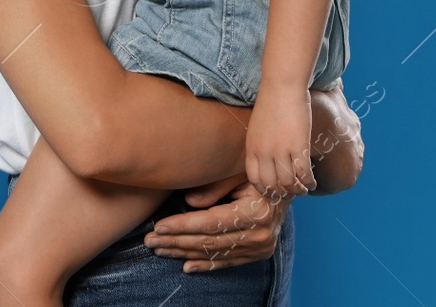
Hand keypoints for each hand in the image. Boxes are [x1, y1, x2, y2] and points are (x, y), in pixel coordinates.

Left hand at [146, 174, 288, 272]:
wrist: (286, 185)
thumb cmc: (258, 171)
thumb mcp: (238, 170)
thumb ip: (214, 186)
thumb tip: (188, 202)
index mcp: (255, 212)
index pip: (211, 223)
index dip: (183, 226)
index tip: (158, 226)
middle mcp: (260, 234)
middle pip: (209, 241)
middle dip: (176, 241)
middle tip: (149, 240)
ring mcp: (261, 247)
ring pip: (215, 253)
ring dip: (184, 253)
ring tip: (160, 249)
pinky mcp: (258, 253)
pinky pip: (228, 261)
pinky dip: (206, 264)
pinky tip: (186, 265)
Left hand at [245, 87, 315, 199]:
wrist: (282, 86)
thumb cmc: (271, 103)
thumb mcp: (257, 127)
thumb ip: (259, 145)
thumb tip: (266, 161)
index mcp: (252, 148)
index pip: (255, 179)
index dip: (266, 189)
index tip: (275, 190)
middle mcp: (265, 152)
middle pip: (272, 185)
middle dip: (283, 193)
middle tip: (292, 193)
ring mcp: (281, 150)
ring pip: (289, 183)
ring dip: (298, 190)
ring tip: (304, 188)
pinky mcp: (299, 146)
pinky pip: (304, 173)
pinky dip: (309, 182)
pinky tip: (312, 181)